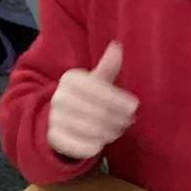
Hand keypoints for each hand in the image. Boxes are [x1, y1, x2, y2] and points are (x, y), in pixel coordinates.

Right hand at [46, 41, 137, 160]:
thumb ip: (108, 67)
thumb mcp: (95, 81)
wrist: (57, 118)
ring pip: (93, 129)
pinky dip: (96, 145)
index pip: (98, 90)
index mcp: (70, 79)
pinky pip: (82, 145)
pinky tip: (102, 141)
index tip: (134, 106)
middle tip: (129, 121)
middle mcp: (59, 97)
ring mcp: (55, 117)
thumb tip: (117, 45)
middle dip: (118, 118)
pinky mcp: (55, 137)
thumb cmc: (84, 97)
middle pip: (98, 112)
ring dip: (111, 132)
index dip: (118, 99)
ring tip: (118, 130)